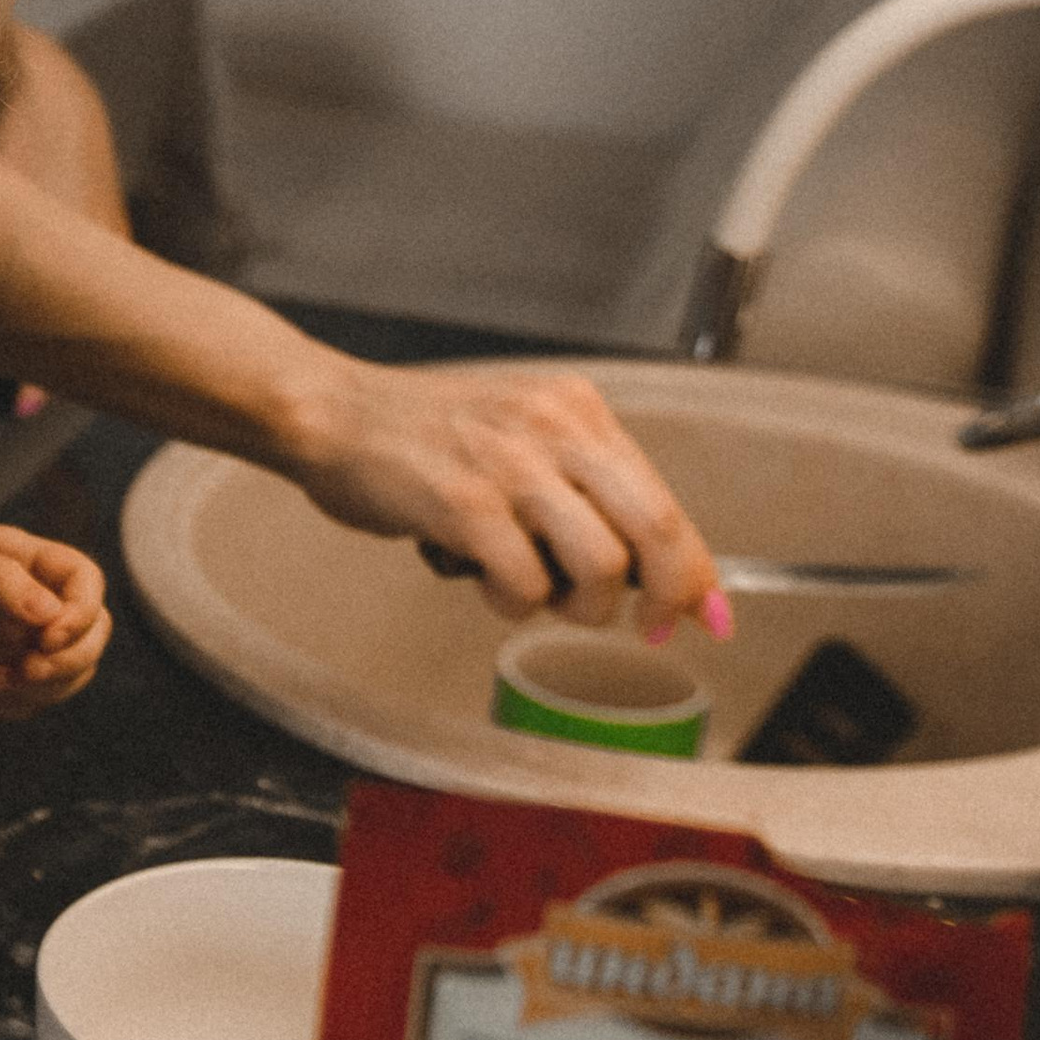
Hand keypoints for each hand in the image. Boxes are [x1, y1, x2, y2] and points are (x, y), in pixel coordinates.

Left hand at [0, 523, 110, 719]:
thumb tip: (52, 613)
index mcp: (22, 561)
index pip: (84, 581)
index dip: (81, 612)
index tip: (47, 637)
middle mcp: (29, 600)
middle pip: (92, 630)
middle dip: (70, 657)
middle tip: (25, 670)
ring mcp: (16, 639)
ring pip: (73, 669)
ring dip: (48, 686)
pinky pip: (39, 699)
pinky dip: (22, 704)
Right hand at [283, 359, 726, 637]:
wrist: (331, 411)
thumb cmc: (421, 440)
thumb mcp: (519, 440)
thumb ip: (582, 494)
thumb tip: (655, 574)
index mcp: (577, 409)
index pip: (664, 499)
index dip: (695, 570)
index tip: (708, 615)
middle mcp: (554, 427)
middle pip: (655, 529)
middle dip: (665, 596)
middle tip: (647, 629)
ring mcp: (509, 464)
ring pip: (600, 565)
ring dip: (578, 606)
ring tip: (537, 595)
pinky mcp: (463, 502)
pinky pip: (524, 581)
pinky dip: (512, 601)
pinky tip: (483, 581)